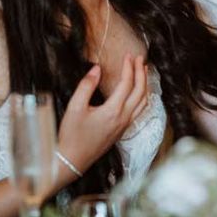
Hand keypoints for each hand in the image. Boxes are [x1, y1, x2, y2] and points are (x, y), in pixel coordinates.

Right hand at [55, 54, 148, 180]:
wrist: (71, 161)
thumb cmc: (71, 136)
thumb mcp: (74, 107)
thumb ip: (86, 85)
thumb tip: (97, 69)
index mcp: (113, 111)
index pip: (127, 84)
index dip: (129, 67)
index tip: (128, 55)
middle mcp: (123, 119)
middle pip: (140, 91)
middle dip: (141, 73)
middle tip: (140, 59)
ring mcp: (124, 126)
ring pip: (143, 102)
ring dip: (144, 85)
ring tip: (143, 72)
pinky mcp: (122, 131)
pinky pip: (139, 111)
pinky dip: (142, 97)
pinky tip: (138, 92)